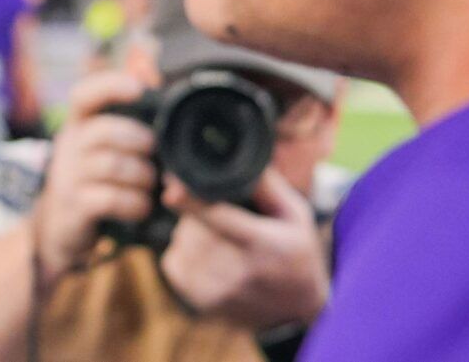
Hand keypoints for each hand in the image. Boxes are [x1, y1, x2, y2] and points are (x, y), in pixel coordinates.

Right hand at [30, 70, 157, 280]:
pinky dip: (134, 203)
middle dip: (138, 140)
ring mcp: (69, 177)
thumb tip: (149, 70)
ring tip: (151, 183)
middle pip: (103, 131)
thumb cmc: (95, 178)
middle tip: (154, 151)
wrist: (62, 226)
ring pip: (110, 166)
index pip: (84, 95)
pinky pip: (109, 199)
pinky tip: (143, 206)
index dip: (110, 86)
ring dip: (141, 175)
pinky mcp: (75, 207)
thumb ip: (125, 115)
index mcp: (79, 125)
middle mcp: (69, 146)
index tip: (139, 89)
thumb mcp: (102, 145)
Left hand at [159, 169, 328, 335]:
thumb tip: (235, 157)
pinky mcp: (203, 303)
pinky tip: (205, 254)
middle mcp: (238, 272)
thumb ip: (267, 186)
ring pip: (181, 243)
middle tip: (219, 213)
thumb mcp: (296, 215)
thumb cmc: (297, 253)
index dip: (191, 202)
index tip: (171, 187)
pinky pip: (173, 263)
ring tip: (218, 236)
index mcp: (263, 244)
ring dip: (190, 232)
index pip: (219, 219)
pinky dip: (182, 252)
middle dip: (196, 212)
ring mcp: (218, 292)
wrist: (296, 312)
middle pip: (195, 228)